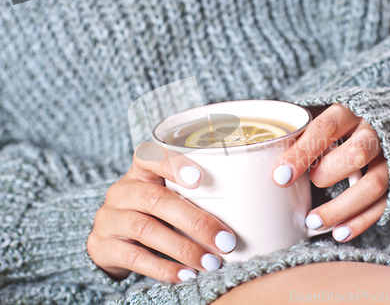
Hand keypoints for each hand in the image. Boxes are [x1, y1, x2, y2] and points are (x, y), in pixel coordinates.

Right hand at [87, 142, 236, 282]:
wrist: (111, 241)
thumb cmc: (153, 214)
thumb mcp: (168, 198)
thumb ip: (194, 198)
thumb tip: (245, 213)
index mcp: (140, 173)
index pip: (150, 156)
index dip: (173, 164)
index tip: (200, 178)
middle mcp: (122, 191)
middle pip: (156, 199)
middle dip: (195, 221)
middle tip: (225, 241)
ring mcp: (109, 218)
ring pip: (146, 229)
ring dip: (183, 248)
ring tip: (210, 262)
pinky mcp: (102, 246)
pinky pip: (134, 257)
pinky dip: (163, 268)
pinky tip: (185, 275)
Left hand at [272, 104, 388, 241]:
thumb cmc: (340, 121)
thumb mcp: (319, 113)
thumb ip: (293, 126)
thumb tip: (247, 139)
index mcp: (348, 111)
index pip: (326, 128)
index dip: (303, 153)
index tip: (280, 177)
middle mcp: (373, 131)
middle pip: (356, 154)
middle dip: (326, 176)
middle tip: (306, 188)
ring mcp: (389, 157)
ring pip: (373, 184)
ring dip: (342, 208)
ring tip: (313, 223)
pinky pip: (384, 203)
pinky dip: (362, 221)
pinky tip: (338, 233)